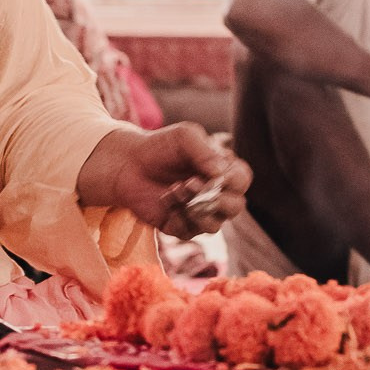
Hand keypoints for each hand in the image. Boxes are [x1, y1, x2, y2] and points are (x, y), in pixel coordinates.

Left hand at [75, 122, 249, 239]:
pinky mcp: (180, 227)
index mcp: (223, 171)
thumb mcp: (184, 136)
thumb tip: (220, 174)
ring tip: (174, 190)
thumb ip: (205, 150)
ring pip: (214, 225)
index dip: (232, 180)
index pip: (242, 181)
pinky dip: (177, 217)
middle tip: (190, 184)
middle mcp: (216, 194)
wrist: (127, 164)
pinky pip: (189, 233)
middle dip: (215, 198)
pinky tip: (165, 202)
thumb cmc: (160, 147)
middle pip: (235, 207)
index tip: (211, 172)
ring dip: (193, 208)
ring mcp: (199, 213)